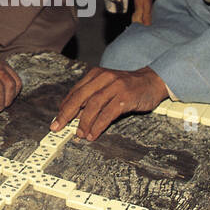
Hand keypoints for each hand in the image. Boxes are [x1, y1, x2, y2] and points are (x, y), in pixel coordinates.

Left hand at [51, 65, 168, 140]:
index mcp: (95, 75)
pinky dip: (98, 125)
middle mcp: (104, 78)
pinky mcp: (126, 97)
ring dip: (84, 122)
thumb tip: (73, 115)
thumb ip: (91, 98)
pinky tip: (93, 134)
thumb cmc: (127, 87)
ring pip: (93, 105)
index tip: (56, 121)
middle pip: (80, 97)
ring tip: (79, 134)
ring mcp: (115, 86)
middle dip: (67, 114)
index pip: (75, 92)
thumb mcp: (106, 87)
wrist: (152, 81)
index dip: (64, 108)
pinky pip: (108, 113)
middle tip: (58, 127)